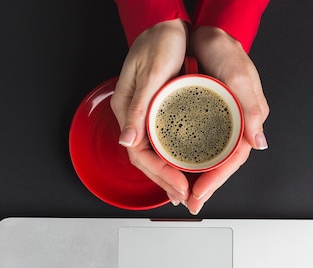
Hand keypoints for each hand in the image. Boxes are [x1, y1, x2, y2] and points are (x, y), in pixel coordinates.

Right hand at [110, 19, 190, 205]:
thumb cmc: (158, 44)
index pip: (139, 154)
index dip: (160, 174)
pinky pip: (161, 142)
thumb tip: (127, 141)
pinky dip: (172, 158)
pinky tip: (183, 165)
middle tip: (185, 197)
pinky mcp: (157, 112)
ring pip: (154, 154)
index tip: (179, 186)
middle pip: (147, 159)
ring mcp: (145, 116)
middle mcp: (134, 117)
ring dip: (168, 174)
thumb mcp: (150, 75)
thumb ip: (139, 108)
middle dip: (165, 182)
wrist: (165, 24)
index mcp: (128, 110)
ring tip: (185, 190)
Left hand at [186, 26, 269, 214]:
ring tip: (182, 194)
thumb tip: (260, 142)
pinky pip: (197, 144)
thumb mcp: (239, 76)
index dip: (216, 180)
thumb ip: (252, 108)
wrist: (206, 33)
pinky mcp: (203, 118)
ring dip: (196, 177)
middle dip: (205, 187)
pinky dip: (187, 158)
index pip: (232, 160)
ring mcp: (217, 123)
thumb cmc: (225, 50)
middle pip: (220, 164)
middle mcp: (232, 125)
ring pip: (208, 158)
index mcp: (246, 121)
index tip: (199, 194)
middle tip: (189, 203)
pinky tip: (177, 167)